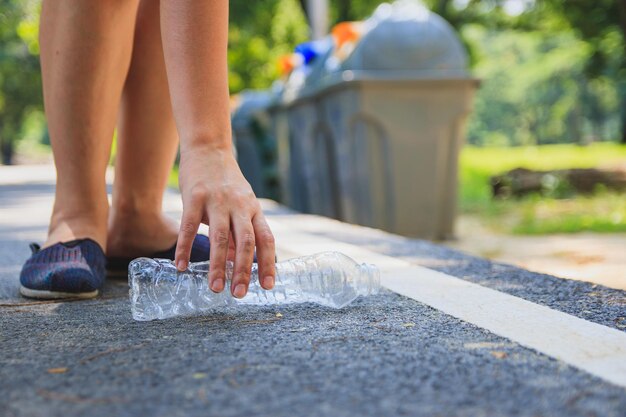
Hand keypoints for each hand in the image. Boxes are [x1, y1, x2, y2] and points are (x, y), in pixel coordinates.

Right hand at [175, 146, 275, 297]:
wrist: (208, 148)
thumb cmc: (226, 183)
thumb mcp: (241, 205)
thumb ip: (242, 232)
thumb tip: (242, 264)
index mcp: (253, 210)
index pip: (266, 240)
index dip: (268, 263)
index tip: (268, 286)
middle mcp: (239, 206)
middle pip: (246, 242)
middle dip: (244, 270)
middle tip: (240, 294)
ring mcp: (217, 201)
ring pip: (220, 238)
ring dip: (219, 265)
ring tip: (216, 288)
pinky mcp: (195, 197)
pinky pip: (189, 227)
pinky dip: (185, 248)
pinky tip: (181, 267)